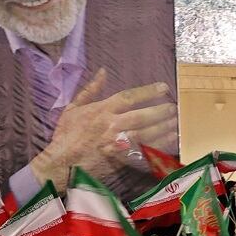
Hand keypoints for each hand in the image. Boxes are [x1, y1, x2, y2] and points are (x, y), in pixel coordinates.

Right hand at [29, 71, 177, 184]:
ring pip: (146, 134)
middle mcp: (111, 126)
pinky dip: (159, 146)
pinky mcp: (121, 159)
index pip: (129, 97)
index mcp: (101, 111)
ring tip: (175, 122)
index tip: (163, 88)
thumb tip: (103, 72)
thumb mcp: (73, 108)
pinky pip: (144, 152)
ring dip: (163, 128)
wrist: (60, 164)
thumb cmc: (66, 135)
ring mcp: (117, 143)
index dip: (148, 92)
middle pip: (142, 116)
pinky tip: (169, 141)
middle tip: (173, 107)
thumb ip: (90, 90)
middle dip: (160, 111)